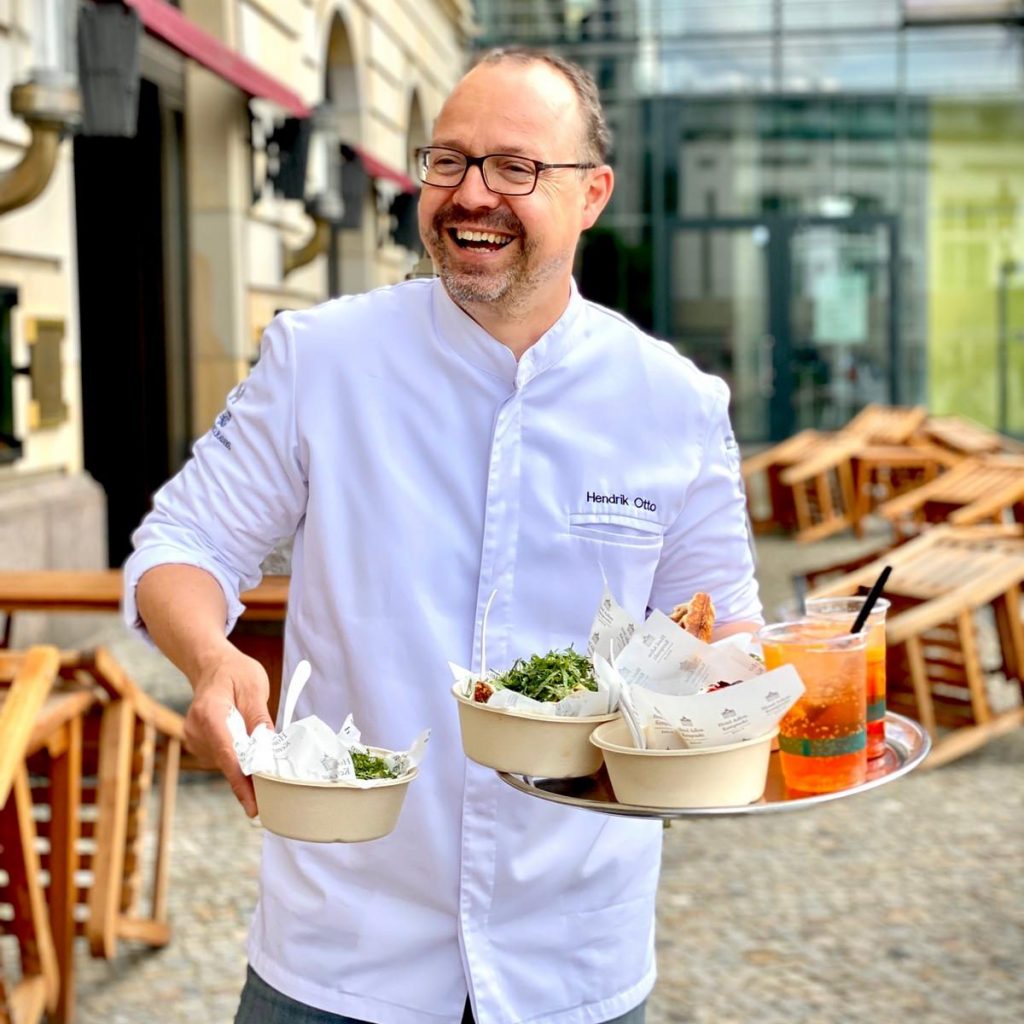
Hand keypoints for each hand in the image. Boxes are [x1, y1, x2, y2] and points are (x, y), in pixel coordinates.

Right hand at [184, 646, 272, 816]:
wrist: (212, 665)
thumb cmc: (235, 672)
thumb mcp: (254, 687)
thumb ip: (259, 718)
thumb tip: (267, 747)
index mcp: (210, 714)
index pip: (228, 755)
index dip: (242, 783)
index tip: (253, 806)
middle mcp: (196, 730)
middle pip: (229, 763)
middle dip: (252, 774)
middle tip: (277, 783)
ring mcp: (195, 739)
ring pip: (228, 763)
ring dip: (247, 761)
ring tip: (258, 740)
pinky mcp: (200, 744)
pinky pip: (225, 758)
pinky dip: (240, 756)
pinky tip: (247, 742)